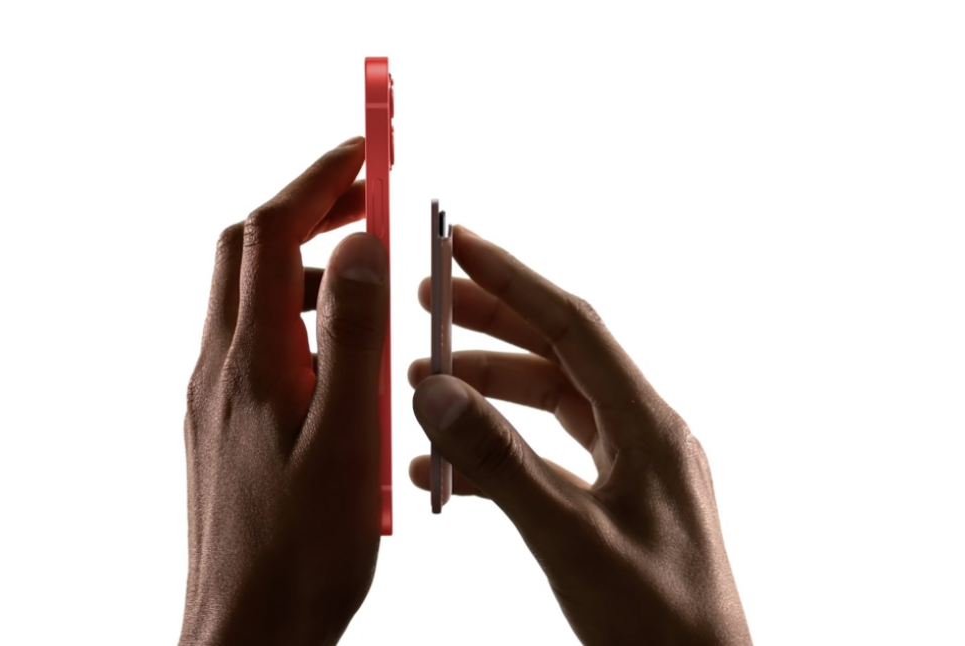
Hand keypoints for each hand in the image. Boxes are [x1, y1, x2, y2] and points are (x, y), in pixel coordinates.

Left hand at [179, 137, 386, 645]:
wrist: (247, 631)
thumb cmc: (302, 553)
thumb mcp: (348, 439)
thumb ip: (353, 335)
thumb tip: (359, 243)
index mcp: (251, 362)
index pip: (272, 233)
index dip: (316, 180)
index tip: (364, 151)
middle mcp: (220, 367)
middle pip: (249, 250)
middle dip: (306, 207)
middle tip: (368, 198)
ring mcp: (216, 396)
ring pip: (252, 296)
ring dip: (307, 266)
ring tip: (371, 283)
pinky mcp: (224, 422)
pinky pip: (257, 342)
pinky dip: (299, 316)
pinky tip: (344, 357)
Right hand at [407, 226, 751, 644]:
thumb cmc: (656, 622)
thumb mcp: (570, 536)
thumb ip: (501, 463)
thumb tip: (436, 393)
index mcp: (647, 426)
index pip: (574, 327)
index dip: (514, 280)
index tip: (461, 244)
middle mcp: (641, 434)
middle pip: (558, 356)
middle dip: (492, 324)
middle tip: (429, 302)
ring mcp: (628, 469)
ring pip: (549, 405)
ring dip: (487, 389)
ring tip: (424, 383)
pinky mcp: (612, 502)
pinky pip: (547, 457)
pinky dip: (497, 453)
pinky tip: (447, 470)